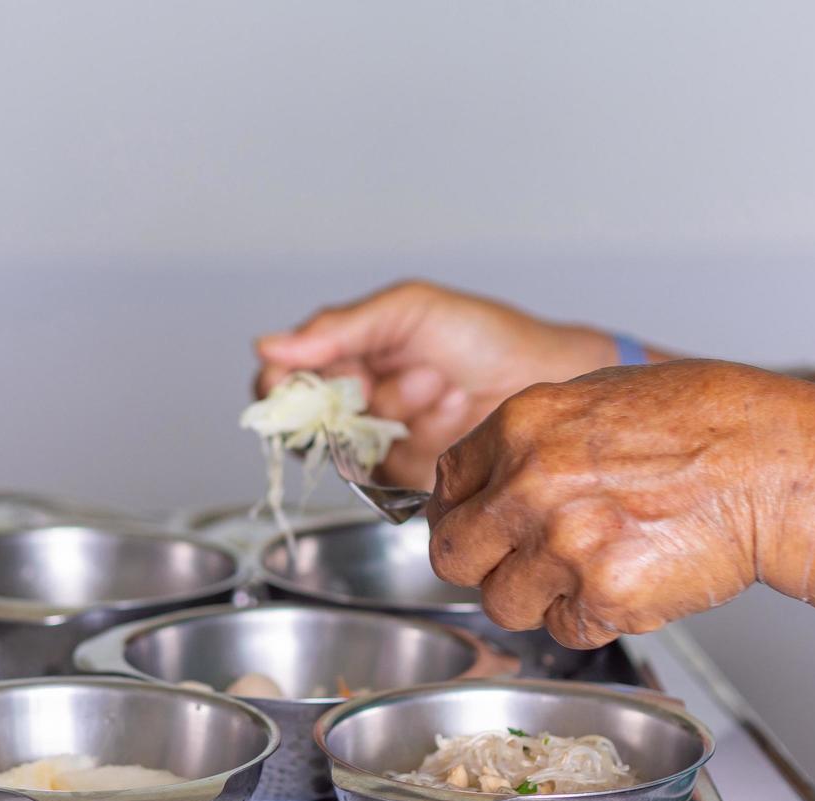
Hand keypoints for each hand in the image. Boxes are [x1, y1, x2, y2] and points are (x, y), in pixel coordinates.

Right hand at [254, 281, 626, 488]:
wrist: (546, 377)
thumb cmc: (486, 335)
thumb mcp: (409, 310)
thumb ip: (340, 328)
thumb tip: (268, 345)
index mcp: (350, 352)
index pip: (287, 375)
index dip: (281, 384)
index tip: (290, 384)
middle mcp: (358, 399)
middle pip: (307, 417)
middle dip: (348, 393)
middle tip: (381, 378)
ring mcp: (381, 439)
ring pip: (345, 445)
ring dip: (393, 410)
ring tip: (438, 383)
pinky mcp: (405, 475)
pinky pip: (380, 472)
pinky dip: (413, 439)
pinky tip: (448, 411)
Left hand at [426, 360, 803, 647]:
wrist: (778, 467)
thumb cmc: (708, 424)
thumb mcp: (601, 397)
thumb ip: (533, 438)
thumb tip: (491, 476)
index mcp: (521, 426)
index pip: (446, 485)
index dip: (461, 513)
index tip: (478, 527)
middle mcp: (529, 484)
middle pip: (453, 555)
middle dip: (482, 564)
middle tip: (518, 563)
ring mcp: (564, 544)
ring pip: (504, 604)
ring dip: (537, 598)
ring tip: (588, 570)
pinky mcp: (605, 596)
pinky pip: (566, 630)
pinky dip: (591, 619)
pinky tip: (629, 582)